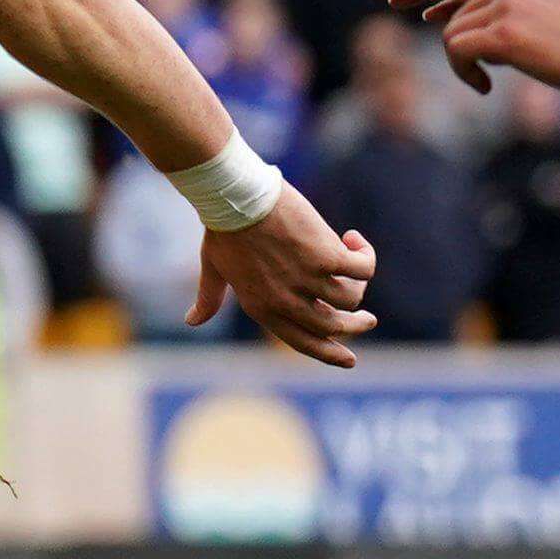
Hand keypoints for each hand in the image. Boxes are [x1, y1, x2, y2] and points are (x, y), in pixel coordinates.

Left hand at [186, 186, 377, 368]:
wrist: (235, 198)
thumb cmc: (224, 229)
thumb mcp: (213, 269)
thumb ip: (209, 299)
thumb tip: (192, 321)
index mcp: (262, 308)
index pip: (302, 342)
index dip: (328, 354)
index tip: (349, 360)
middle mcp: (287, 301)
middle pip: (334, 326)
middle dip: (356, 325)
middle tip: (367, 319)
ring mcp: (308, 279)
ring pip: (351, 297)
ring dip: (360, 286)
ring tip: (358, 264)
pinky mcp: (326, 255)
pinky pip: (361, 268)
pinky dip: (364, 256)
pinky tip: (353, 239)